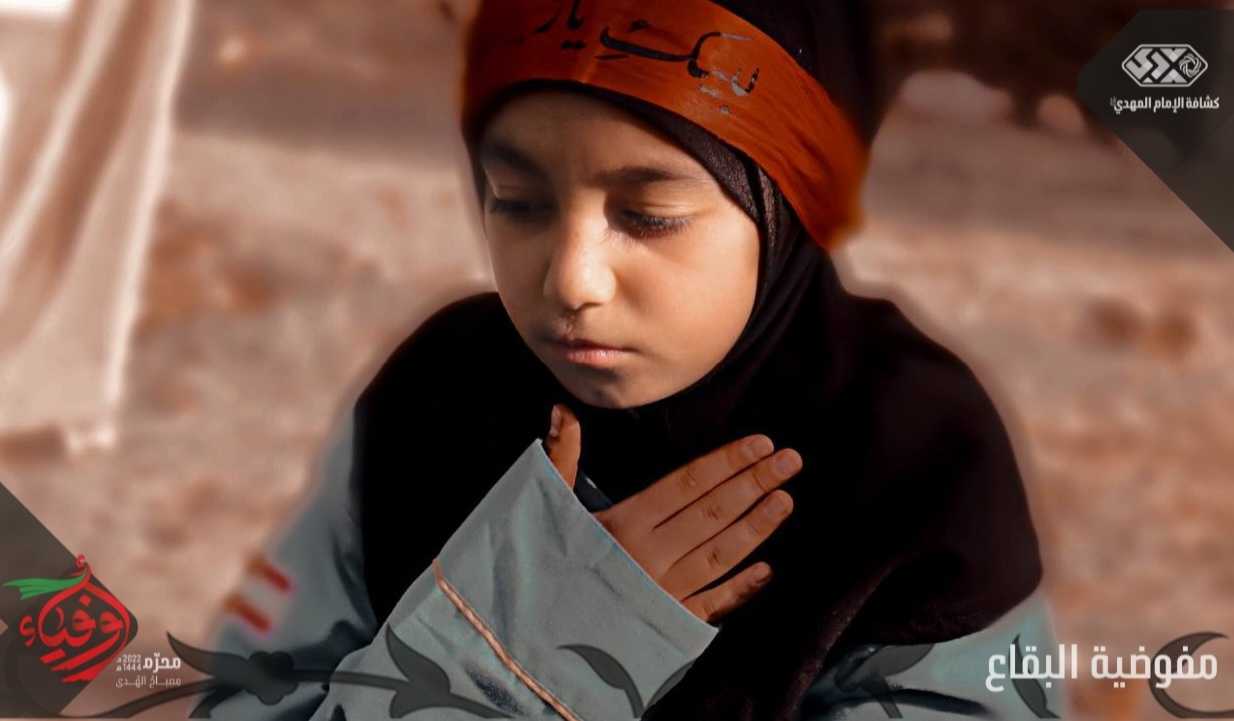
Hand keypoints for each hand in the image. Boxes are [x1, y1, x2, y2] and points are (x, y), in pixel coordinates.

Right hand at [544, 403, 800, 623]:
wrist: (531, 639)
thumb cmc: (541, 568)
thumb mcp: (549, 510)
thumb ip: (562, 458)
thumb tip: (564, 408)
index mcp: (625, 523)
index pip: (688, 484)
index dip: (727, 463)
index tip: (761, 443)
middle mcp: (652, 556)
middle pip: (713, 513)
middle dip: (754, 484)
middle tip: (791, 460)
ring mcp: (664, 592)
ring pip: (720, 554)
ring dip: (757, 527)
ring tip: (787, 500)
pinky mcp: (668, 626)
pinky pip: (711, 606)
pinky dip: (740, 589)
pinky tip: (768, 571)